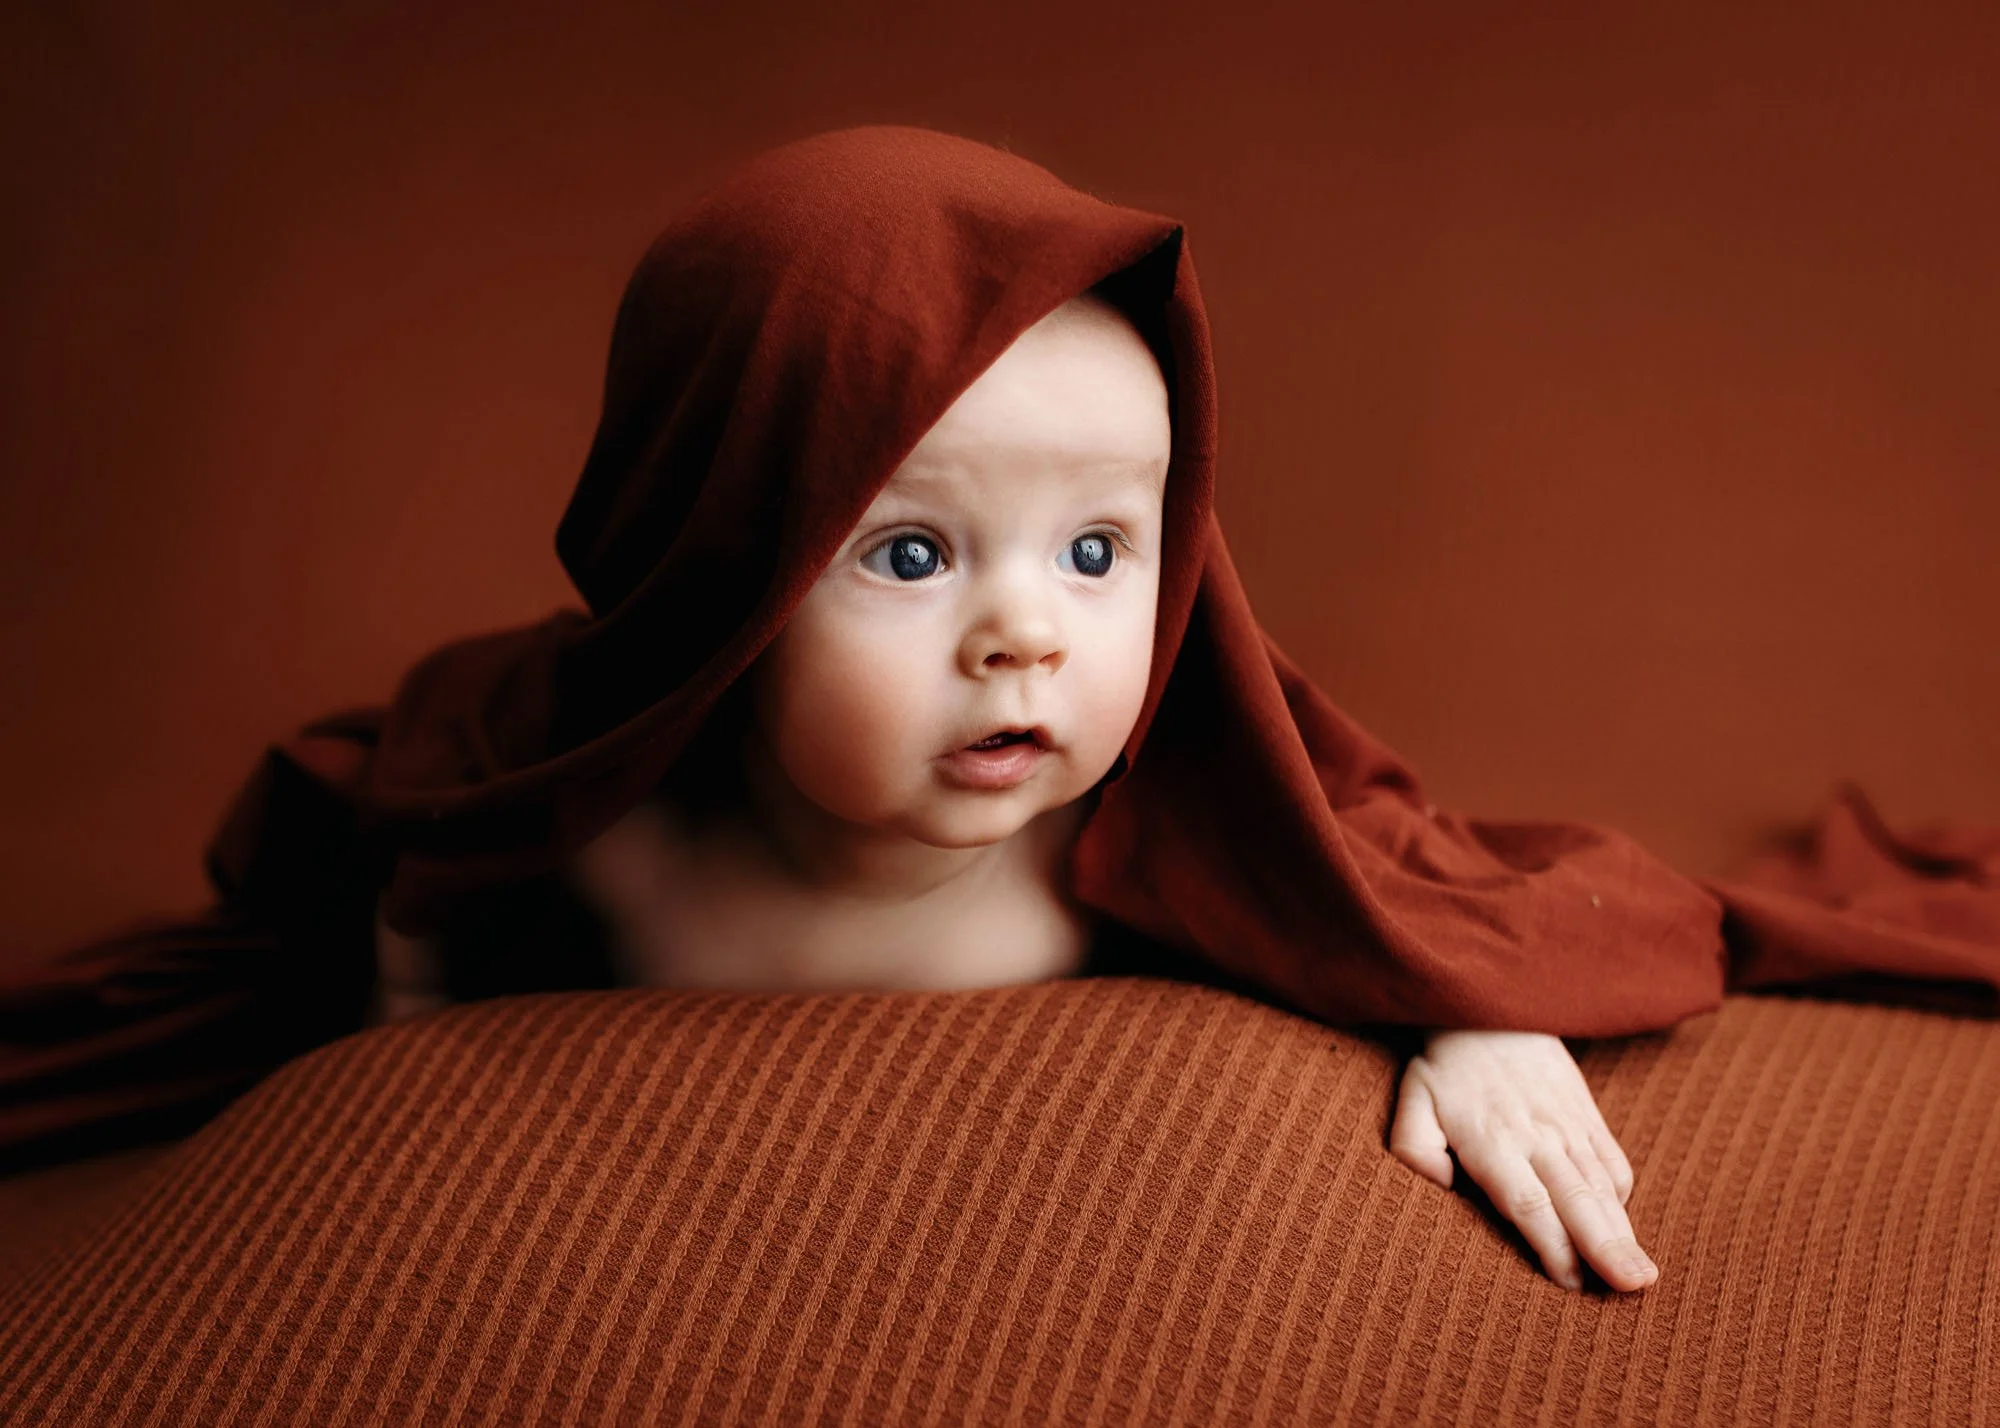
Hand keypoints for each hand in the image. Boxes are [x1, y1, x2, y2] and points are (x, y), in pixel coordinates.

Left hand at [1388, 1029, 1658, 1292]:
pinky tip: (1624, 1224)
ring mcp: (1568, 1122)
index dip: (1551, 1245)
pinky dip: (1622, 1193)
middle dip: (1606, 1248)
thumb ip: (1415, 1148)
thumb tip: (1440, 1189)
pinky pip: (1612, 1158)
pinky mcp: (1587, 1111)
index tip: (1570, 1284)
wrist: (1490, 1003)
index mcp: (1492, 1139)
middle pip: (1577, 1199)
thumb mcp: (1413, 1101)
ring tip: (1643, 1273)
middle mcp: (1537, 1134)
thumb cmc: (1445, 1065)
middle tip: (1633, 1287)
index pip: (1527, 1203)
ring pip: (1602, 1184)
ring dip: (1623, 1230)